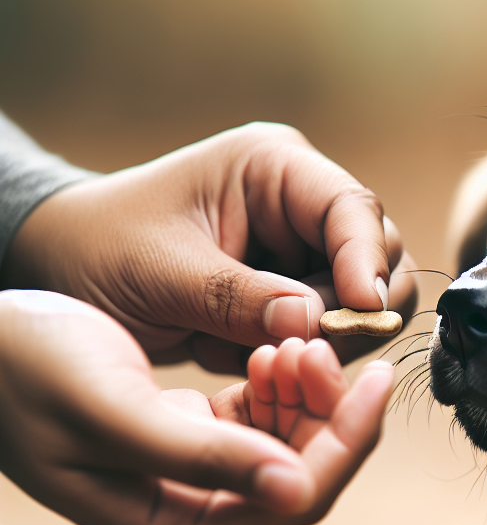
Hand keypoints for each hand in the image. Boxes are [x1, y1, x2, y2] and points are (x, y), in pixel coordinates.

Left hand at [0, 122, 417, 371]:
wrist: (68, 273)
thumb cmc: (102, 251)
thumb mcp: (161, 274)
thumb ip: (238, 298)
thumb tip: (313, 320)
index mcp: (274, 170)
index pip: (353, 209)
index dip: (366, 262)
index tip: (361, 313)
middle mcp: (303, 207)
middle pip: (380, 258)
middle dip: (351, 311)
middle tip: (298, 347)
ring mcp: (305, 253)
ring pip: (367, 304)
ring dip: (321, 339)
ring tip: (244, 348)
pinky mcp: (298, 296)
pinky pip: (332, 334)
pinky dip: (297, 354)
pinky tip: (235, 350)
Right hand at [0, 290, 392, 524]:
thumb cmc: (23, 370)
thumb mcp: (111, 409)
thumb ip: (201, 455)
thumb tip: (296, 489)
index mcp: (167, 524)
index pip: (288, 502)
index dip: (344, 445)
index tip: (378, 382)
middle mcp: (187, 511)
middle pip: (297, 477)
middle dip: (328, 414)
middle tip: (332, 348)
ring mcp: (192, 477)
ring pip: (285, 446)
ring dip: (303, 395)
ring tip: (291, 341)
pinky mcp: (193, 437)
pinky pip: (261, 420)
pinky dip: (277, 385)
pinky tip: (270, 349)